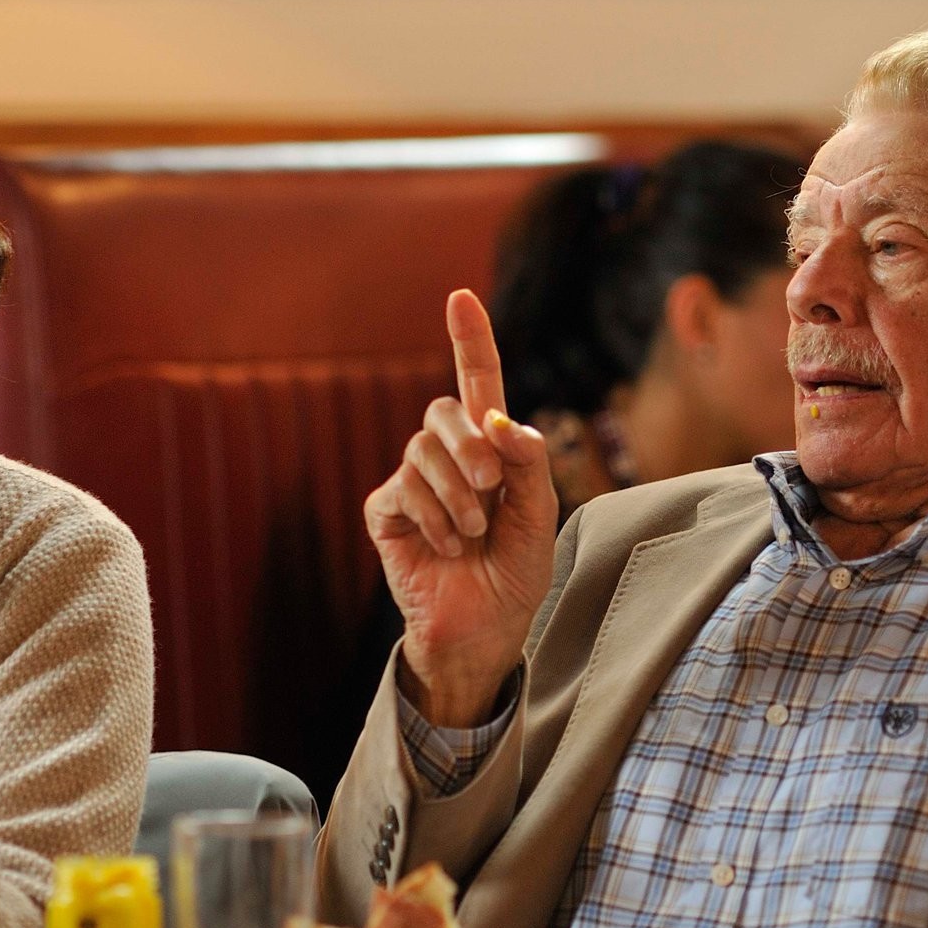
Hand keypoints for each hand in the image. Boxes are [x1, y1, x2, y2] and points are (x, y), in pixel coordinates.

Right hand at [363, 290, 557, 726]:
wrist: (483, 630)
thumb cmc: (514, 575)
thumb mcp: (541, 518)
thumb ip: (530, 463)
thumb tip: (499, 420)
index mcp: (490, 448)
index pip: (478, 381)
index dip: (470, 339)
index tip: (461, 297)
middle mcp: (447, 456)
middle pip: (444, 411)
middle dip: (471, 447)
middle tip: (492, 488)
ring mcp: (412, 482)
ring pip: (421, 451)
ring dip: (457, 495)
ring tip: (473, 533)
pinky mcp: (386, 512)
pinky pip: (402, 490)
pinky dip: (433, 518)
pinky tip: (447, 546)